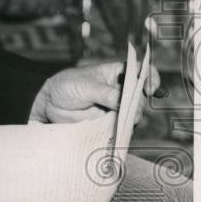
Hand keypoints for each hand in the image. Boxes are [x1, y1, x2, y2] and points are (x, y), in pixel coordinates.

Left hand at [29, 60, 161, 124]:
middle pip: (140, 96)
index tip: (150, 87)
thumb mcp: (87, 86)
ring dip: (134, 117)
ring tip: (127, 120)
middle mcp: (120, 89)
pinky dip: (124, 128)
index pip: (141, 72)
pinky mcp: (109, 120)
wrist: (49, 103)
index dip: (150, 78)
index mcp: (117, 73)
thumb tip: (126, 106)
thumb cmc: (67, 86)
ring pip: (134, 112)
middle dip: (140, 103)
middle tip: (134, 109)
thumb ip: (108, 95)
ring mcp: (116, 105)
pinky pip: (122, 125)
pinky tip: (122, 129)